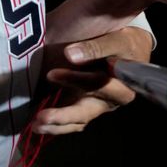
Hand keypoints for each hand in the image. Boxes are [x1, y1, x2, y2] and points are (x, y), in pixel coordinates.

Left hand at [34, 26, 152, 134]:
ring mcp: (95, 105)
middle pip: (85, 113)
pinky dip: (56, 123)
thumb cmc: (126, 43)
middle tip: (42, 117)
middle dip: (63, 116)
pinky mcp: (85, 104)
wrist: (130, 49)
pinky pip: (71, 119)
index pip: (97, 85)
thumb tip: (70, 55)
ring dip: (56, 125)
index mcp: (122, 87)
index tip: (51, 74)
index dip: (75, 80)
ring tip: (36, 126)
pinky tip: (38, 125)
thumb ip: (95, 48)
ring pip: (76, 120)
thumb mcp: (117, 40)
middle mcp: (108, 101)